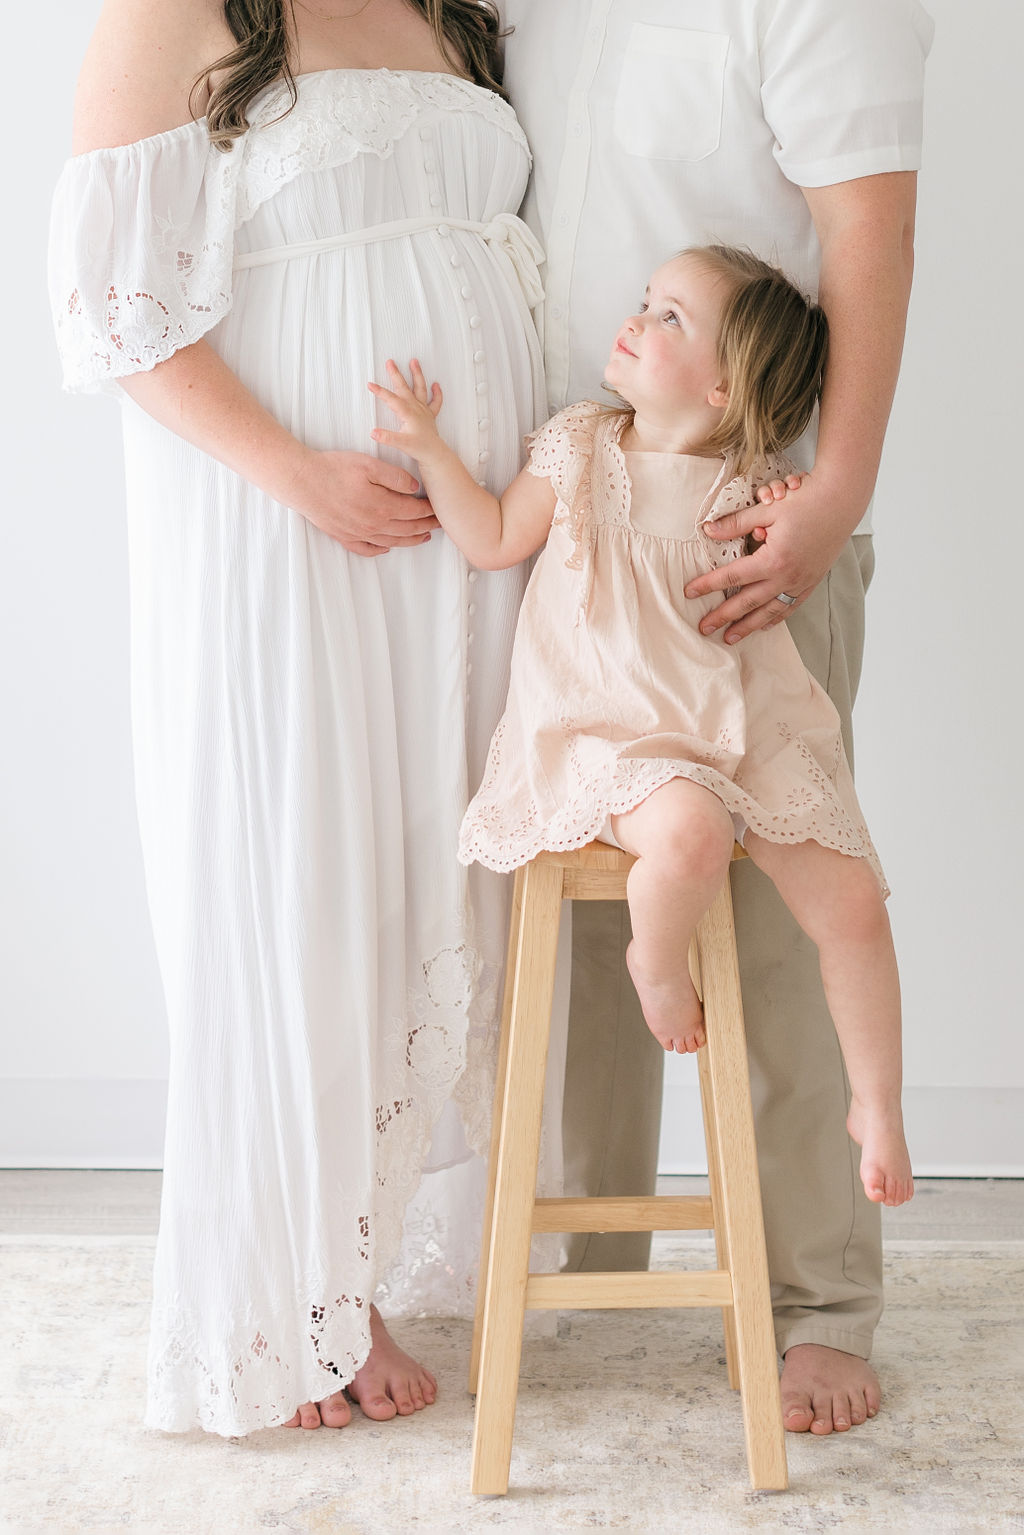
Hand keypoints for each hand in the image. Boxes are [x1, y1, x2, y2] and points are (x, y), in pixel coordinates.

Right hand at [288, 445, 437, 556]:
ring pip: (391, 542)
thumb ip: (394, 476)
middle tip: (439, 523)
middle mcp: (373, 525)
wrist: (301, 482)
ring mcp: (358, 534)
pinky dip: (380, 550)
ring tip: (423, 537)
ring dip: (410, 540)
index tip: (439, 506)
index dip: (429, 509)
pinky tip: (387, 548)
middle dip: (426, 526)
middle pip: (407, 529)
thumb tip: (414, 487)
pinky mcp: (344, 536)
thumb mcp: (367, 464)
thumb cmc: (332, 469)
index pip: (414, 511)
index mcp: (382, 506)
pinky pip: (367, 549)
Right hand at [368, 359, 444, 464]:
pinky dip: (437, 393)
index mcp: (407, 413)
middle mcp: (416, 408)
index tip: (370, 384)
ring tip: (414, 361)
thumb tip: (373, 432)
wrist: (434, 454)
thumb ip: (386, 437)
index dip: (380, 391)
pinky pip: (435, 402)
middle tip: (390, 362)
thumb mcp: (400, 443)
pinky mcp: (429, 415)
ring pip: (420, 388)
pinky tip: (436, 384)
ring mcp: (423, 410)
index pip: (391, 399)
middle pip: (404, 387)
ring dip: (417, 374)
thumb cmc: (419, 448)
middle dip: (396, 374)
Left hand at [686, 472, 861, 641]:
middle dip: (723, 616)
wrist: (842, 501)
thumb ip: (736, 524)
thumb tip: (707, 530)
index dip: (708, 585)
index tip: (689, 592)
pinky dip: (775, 618)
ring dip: (748, 626)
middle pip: (748, 602)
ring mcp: (801, 582)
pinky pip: (790, 606)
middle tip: (703, 628)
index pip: (732, 577)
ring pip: (770, 611)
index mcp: (773, 560)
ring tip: (730, 637)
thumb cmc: (804, 500)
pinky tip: (764, 625)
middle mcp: (787, 577)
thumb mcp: (766, 510)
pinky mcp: (812, 582)